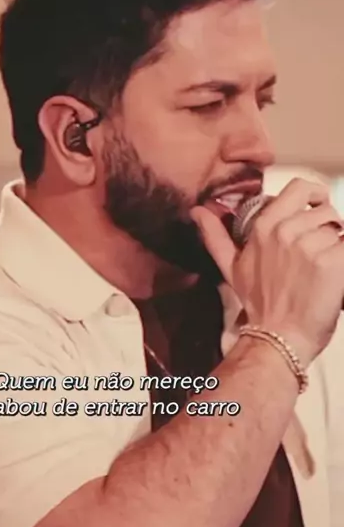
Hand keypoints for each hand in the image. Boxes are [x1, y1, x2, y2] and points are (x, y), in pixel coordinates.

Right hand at [191, 178, 343, 366]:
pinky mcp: (332, 261)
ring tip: (324, 268)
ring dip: (337, 246)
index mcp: (264, 226)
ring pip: (339, 229)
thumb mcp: (231, 268)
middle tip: (321, 250)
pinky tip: (335, 275)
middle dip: (329, 228)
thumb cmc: (259, 305)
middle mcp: (286, 230)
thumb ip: (215, 236)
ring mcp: (309, 245)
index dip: (314, 196)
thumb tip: (197, 211)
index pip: (300, 189)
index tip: (318, 207)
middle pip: (325, 211)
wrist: (278, 338)